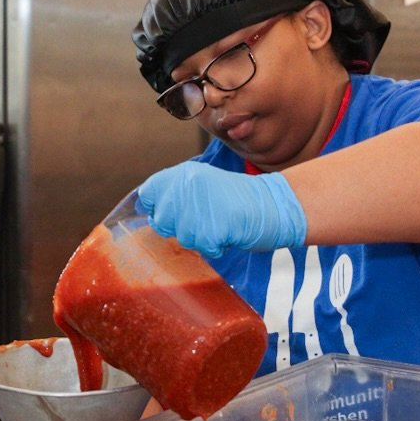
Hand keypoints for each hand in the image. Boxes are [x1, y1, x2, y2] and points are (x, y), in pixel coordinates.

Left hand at [138, 162, 306, 257]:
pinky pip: (202, 247)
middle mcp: (186, 187)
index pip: (148, 192)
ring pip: (182, 237)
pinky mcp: (210, 229)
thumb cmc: (238, 198)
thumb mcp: (203, 183)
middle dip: (179, 227)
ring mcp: (197, 208)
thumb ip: (177, 191)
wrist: (273, 204)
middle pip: (161, 220)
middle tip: (203, 221)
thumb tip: (146, 206)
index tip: (172, 213)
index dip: (157, 207)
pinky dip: (215, 247)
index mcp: (183, 173)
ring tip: (219, 224)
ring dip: (199, 238)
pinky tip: (227, 233)